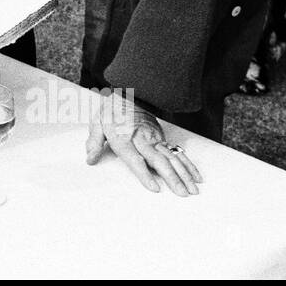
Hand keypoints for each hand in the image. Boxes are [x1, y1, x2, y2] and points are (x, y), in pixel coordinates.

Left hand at [85, 92, 202, 195]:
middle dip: (172, 178)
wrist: (128, 92)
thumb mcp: (97, 123)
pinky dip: (188, 165)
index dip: (145, 174)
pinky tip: (195, 176)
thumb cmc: (111, 111)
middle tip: (182, 194)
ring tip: (193, 189)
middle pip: (159, 161)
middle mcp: (142, 140)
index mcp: (124, 138)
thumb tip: (90, 159)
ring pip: (172, 158)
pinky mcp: (162, 138)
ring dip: (184, 174)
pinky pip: (176, 153)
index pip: (135, 159)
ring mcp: (154, 139)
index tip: (155, 188)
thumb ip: (94, 142)